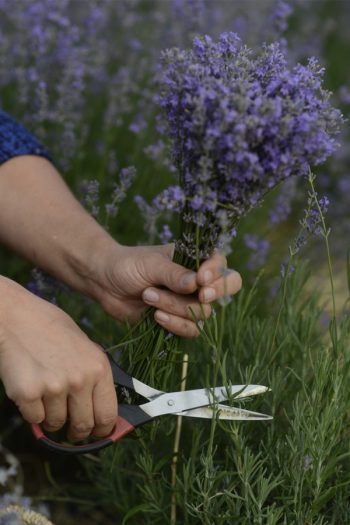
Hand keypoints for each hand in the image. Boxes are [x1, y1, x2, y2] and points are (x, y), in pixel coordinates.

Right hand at [0, 277, 116, 439]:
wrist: (15, 316)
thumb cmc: (50, 328)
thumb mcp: (84, 346)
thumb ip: (93, 375)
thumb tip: (101, 408)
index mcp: (98, 366)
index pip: (108, 414)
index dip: (104, 430)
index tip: (98, 433)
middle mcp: (80, 379)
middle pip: (83, 426)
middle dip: (77, 432)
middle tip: (71, 429)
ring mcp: (54, 387)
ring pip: (56, 424)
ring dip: (51, 418)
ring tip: (47, 395)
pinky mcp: (28, 394)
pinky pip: (35, 419)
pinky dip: (32, 411)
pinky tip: (32, 389)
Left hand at [90, 243, 241, 337]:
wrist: (105, 283)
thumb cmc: (129, 264)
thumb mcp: (151, 264)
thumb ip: (174, 274)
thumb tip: (197, 283)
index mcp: (195, 260)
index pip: (222, 266)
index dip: (218, 274)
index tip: (201, 278)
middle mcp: (197, 282)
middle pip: (223, 291)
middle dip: (213, 294)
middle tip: (200, 294)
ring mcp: (188, 303)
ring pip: (202, 313)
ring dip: (176, 307)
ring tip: (148, 295)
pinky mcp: (177, 322)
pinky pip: (190, 330)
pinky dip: (174, 324)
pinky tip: (156, 316)